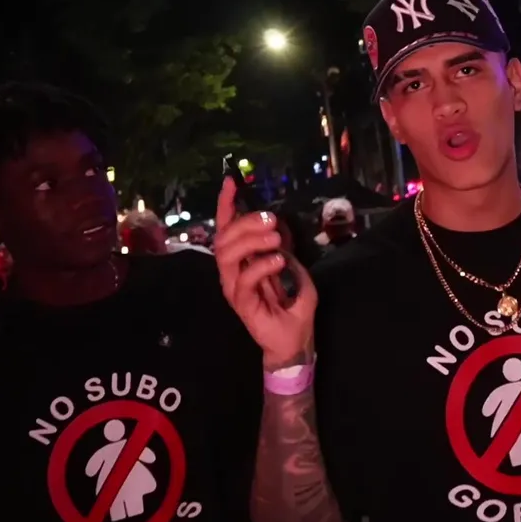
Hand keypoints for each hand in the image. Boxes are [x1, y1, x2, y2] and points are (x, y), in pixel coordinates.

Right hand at [214, 178, 317, 370]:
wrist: (295, 339)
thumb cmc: (294, 305)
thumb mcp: (294, 268)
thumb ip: (284, 248)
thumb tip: (278, 226)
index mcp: (242, 259)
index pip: (228, 227)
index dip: (227, 204)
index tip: (232, 182)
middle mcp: (232, 270)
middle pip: (225, 236)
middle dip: (246, 221)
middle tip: (272, 220)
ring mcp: (234, 286)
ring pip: (227, 253)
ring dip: (251, 240)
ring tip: (275, 239)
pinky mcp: (240, 302)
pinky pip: (244, 278)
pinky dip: (261, 264)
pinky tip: (279, 261)